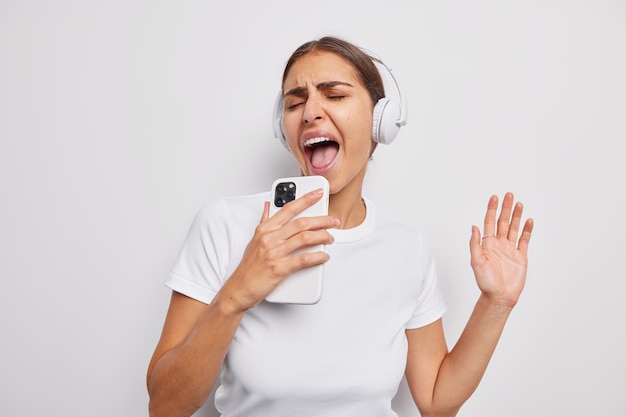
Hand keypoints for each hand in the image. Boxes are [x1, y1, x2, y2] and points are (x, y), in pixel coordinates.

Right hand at [223, 189, 337, 310]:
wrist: (240, 288)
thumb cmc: (248, 266)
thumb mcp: (254, 240)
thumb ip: (264, 221)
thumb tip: (267, 206)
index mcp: (265, 229)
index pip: (288, 208)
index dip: (305, 199)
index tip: (317, 193)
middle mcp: (270, 238)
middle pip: (302, 223)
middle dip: (322, 220)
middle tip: (333, 221)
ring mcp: (275, 253)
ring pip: (306, 238)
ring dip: (323, 237)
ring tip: (330, 238)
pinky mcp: (280, 269)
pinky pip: (304, 259)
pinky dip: (318, 257)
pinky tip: (323, 256)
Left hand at [469, 192, 533, 308]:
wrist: (499, 297)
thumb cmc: (486, 283)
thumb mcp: (476, 262)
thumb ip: (475, 244)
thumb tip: (474, 227)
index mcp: (487, 244)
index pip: (489, 222)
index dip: (491, 209)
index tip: (494, 197)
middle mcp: (499, 244)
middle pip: (503, 222)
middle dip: (505, 208)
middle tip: (509, 195)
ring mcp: (510, 250)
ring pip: (514, 228)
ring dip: (516, 216)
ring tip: (519, 204)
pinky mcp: (521, 257)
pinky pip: (524, 240)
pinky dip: (527, 230)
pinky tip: (529, 220)